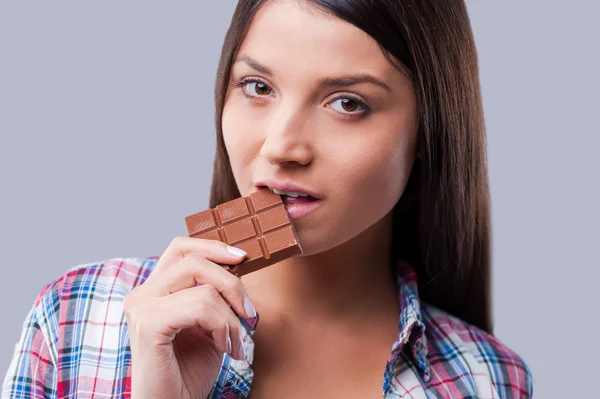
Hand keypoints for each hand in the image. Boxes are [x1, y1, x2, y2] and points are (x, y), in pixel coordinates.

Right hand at [123, 236, 255, 398]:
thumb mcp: (210, 322)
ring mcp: (141, 307)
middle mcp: (142, 294)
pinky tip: (223, 348)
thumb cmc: (190, 370)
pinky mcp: (148, 325)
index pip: (181, 248)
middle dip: (232, 283)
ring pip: (203, 288)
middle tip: (249, 313)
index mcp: (154, 289)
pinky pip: (200, 308)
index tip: (242, 258)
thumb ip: (214, 292)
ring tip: (234, 343)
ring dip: (231, 318)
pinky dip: (222, 327)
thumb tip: (237, 262)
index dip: (213, 247)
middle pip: (194, 260)